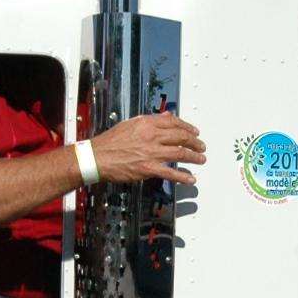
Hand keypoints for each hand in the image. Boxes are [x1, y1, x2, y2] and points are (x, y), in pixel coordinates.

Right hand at [90, 113, 204, 184]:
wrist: (96, 157)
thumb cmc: (110, 142)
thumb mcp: (130, 124)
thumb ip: (149, 121)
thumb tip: (166, 118)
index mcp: (146, 123)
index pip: (174, 122)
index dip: (188, 127)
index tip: (194, 132)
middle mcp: (151, 136)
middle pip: (181, 137)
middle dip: (195, 142)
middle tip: (201, 146)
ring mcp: (151, 152)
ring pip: (180, 153)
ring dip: (194, 157)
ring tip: (201, 160)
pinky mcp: (148, 168)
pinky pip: (170, 173)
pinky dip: (183, 176)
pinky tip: (190, 179)